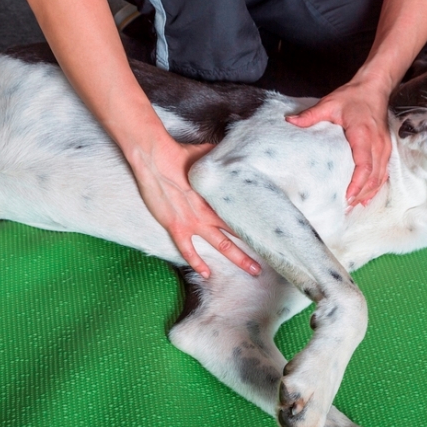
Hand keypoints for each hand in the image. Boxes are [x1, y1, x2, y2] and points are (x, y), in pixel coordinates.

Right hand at [128, 139, 261, 278]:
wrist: (154, 159)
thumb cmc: (180, 154)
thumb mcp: (208, 155)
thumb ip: (222, 162)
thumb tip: (235, 153)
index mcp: (219, 196)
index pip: (244, 213)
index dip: (258, 223)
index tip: (271, 232)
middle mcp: (210, 212)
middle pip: (239, 233)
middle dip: (256, 246)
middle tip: (272, 257)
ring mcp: (193, 222)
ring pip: (221, 245)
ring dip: (238, 257)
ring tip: (253, 270)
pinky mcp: (176, 226)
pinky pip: (188, 250)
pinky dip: (197, 263)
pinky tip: (207, 274)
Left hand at [286, 79, 391, 207]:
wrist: (374, 88)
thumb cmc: (353, 97)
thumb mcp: (330, 104)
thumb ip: (311, 115)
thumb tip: (290, 121)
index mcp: (363, 135)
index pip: (364, 165)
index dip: (357, 183)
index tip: (347, 197)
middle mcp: (378, 144)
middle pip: (373, 177)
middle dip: (360, 194)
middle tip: (345, 208)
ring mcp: (384, 147)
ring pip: (380, 177)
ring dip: (368, 193)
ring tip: (353, 207)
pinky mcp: (386, 149)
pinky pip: (383, 172)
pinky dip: (375, 186)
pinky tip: (365, 198)